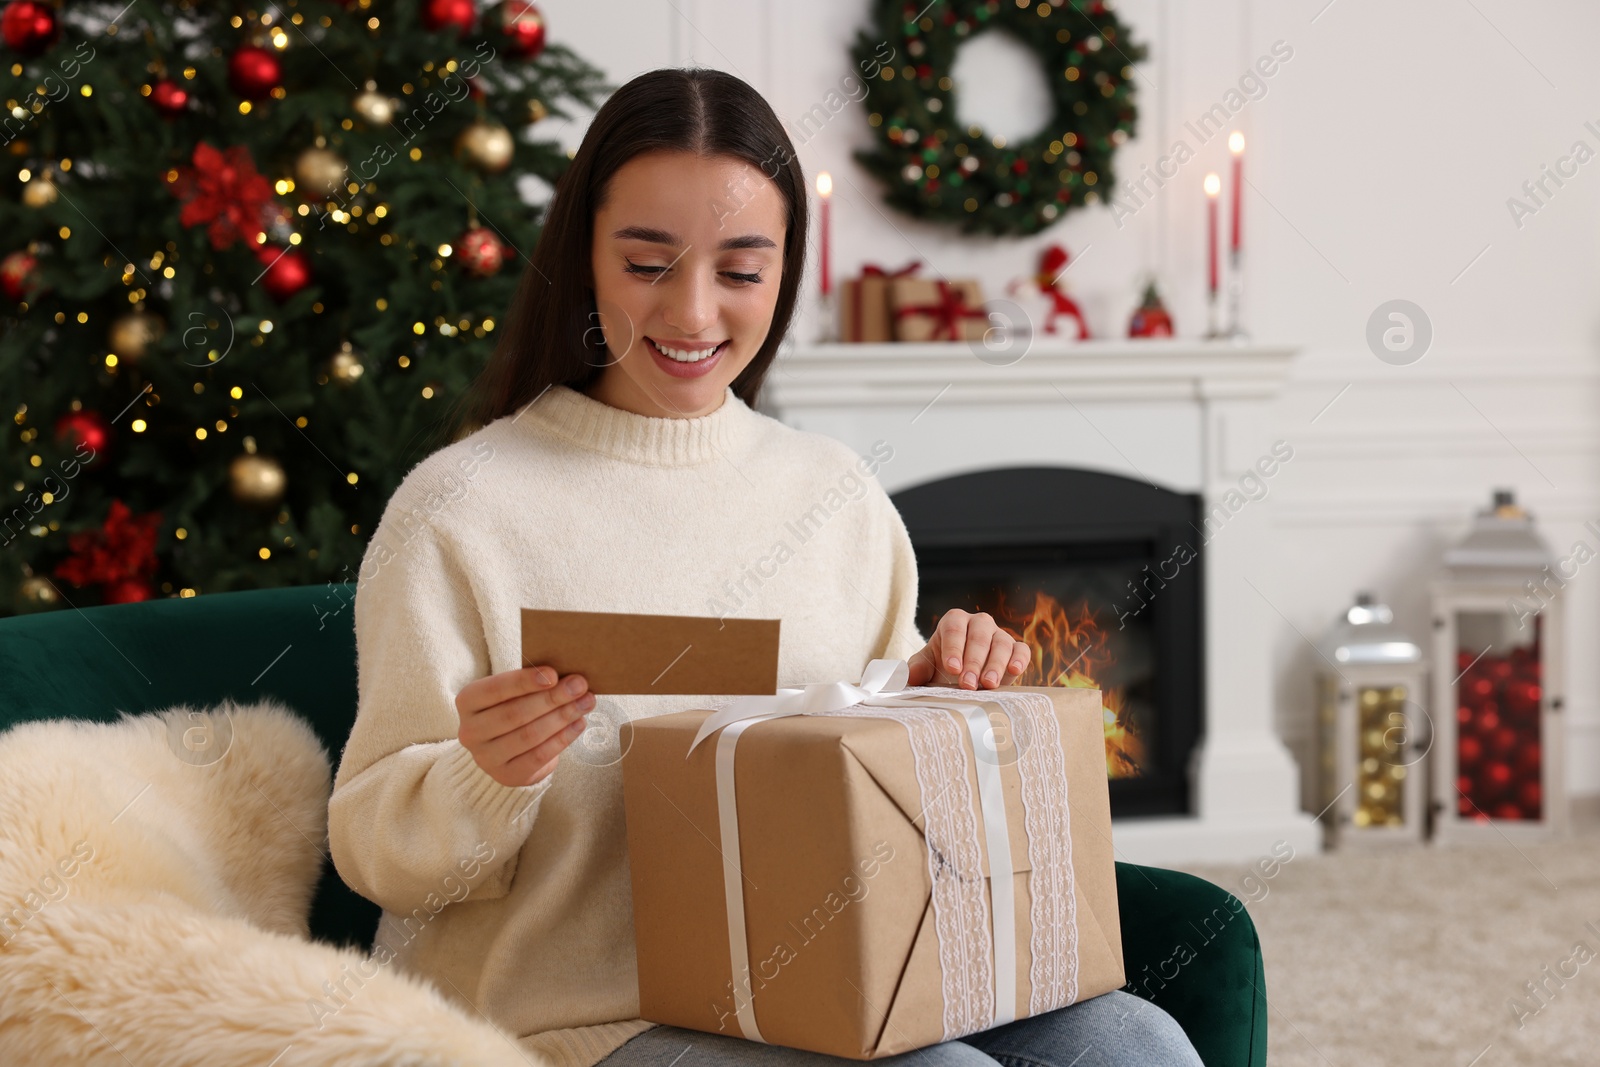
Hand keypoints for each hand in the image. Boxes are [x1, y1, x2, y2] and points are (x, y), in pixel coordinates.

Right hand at [455, 665, 596, 786]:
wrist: (505, 749)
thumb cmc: (513, 707)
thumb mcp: (512, 692)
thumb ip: (532, 683)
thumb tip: (568, 677)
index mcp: (467, 701)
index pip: (495, 689)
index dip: (524, 681)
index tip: (554, 674)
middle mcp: (470, 731)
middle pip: (515, 713)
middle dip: (552, 698)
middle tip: (579, 685)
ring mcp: (485, 757)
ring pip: (529, 735)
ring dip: (562, 717)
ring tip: (586, 702)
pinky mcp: (506, 776)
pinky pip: (538, 756)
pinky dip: (562, 738)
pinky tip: (579, 723)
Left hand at [904, 609, 1030, 689]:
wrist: (964, 676)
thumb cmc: (943, 667)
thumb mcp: (926, 666)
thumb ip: (916, 669)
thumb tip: (904, 676)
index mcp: (954, 621)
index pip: (955, 628)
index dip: (953, 648)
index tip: (951, 668)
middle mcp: (979, 624)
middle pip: (978, 637)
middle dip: (973, 662)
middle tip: (967, 684)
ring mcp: (999, 635)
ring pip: (1001, 644)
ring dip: (995, 665)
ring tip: (988, 684)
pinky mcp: (1015, 649)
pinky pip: (1021, 650)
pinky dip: (1019, 659)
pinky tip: (1014, 671)